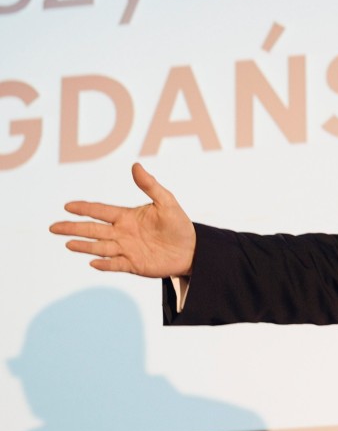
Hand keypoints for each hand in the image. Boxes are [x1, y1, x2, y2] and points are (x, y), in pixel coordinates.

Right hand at [50, 163, 196, 276]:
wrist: (191, 249)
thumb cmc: (178, 224)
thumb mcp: (167, 202)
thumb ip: (150, 186)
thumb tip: (136, 166)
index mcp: (127, 217)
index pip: (101, 211)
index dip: (84, 208)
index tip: (67, 206)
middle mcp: (122, 233)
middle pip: (93, 229)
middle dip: (73, 228)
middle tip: (54, 227)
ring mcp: (126, 249)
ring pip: (100, 247)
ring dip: (84, 246)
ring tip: (68, 243)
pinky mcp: (134, 264)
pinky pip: (116, 264)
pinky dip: (105, 264)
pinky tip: (93, 262)